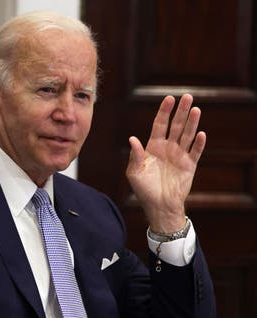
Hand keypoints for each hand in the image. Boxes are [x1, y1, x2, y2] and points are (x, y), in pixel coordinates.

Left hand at [126, 94, 205, 232]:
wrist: (159, 206)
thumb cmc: (144, 189)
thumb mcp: (134, 172)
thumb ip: (135, 155)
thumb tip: (132, 139)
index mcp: (153, 147)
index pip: (160, 125)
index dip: (164, 112)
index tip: (169, 99)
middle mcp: (167, 148)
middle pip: (176, 126)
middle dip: (181, 111)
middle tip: (187, 96)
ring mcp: (179, 156)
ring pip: (187, 135)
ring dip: (192, 123)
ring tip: (196, 109)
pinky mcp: (189, 165)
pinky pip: (195, 152)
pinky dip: (198, 143)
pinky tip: (200, 134)